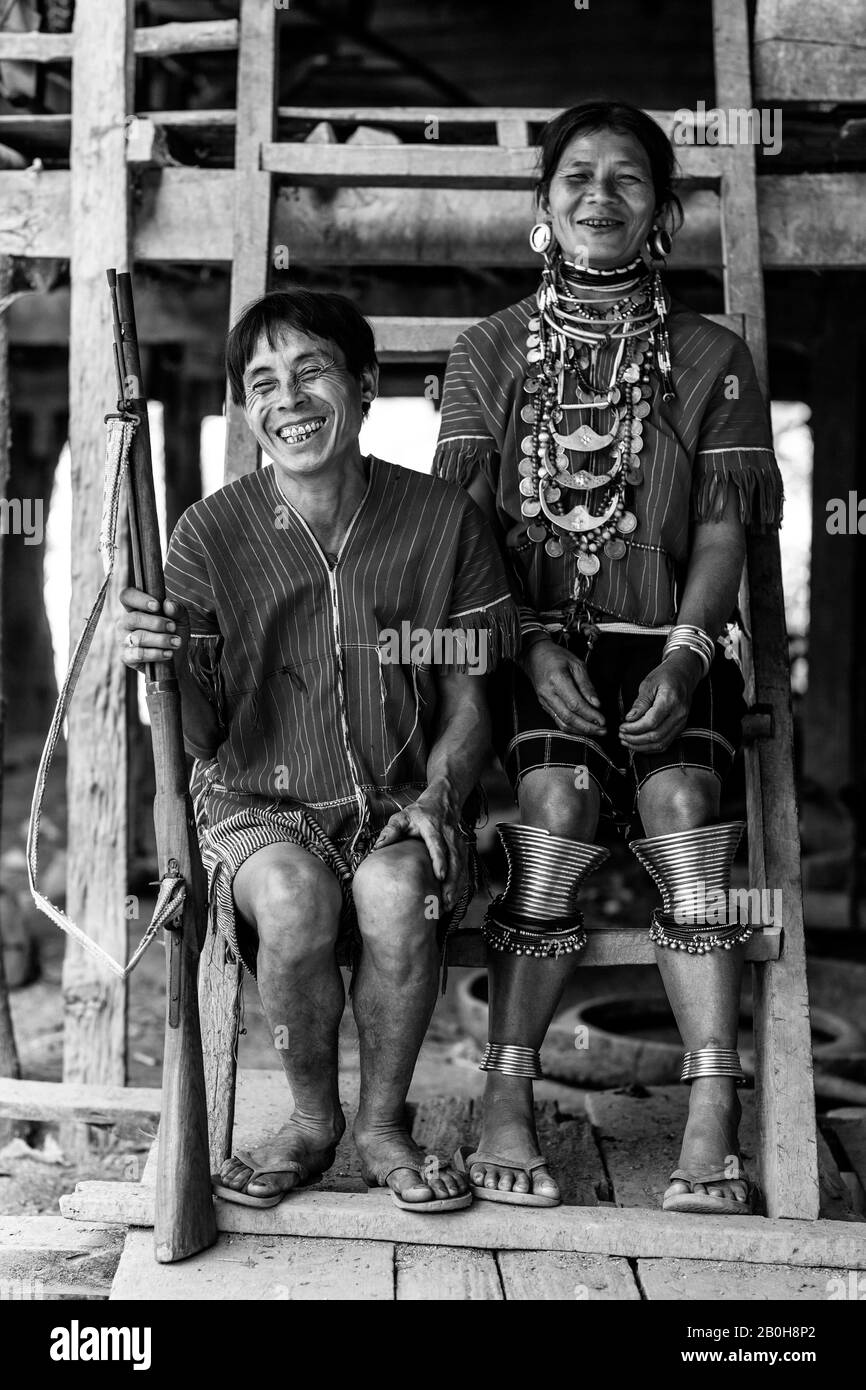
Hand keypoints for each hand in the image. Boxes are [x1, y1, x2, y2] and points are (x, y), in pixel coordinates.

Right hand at [117, 589, 189, 668]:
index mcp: (135, 607)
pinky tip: (168, 653)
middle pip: (133, 618)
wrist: (177, 658)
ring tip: (176, 643)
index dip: (139, 599)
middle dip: (157, 623)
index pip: (127, 596)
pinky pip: (138, 654)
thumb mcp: (181, 619)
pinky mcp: (126, 657)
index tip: (157, 606)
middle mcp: (125, 622)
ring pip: (138, 637)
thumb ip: (177, 609)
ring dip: (161, 640)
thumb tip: (168, 604)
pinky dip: (156, 654)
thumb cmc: (174, 634)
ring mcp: (123, 640)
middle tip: (173, 628)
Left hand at [373, 785, 467, 911]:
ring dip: (457, 885)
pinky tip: (454, 897)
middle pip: (454, 859)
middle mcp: (449, 835)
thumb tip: (377, 848)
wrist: (442, 801)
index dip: (440, 860)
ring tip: (448, 904)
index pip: (438, 844)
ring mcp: (458, 842)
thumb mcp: (402, 817)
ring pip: (462, 865)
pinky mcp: (462, 849)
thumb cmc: (419, 813)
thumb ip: (391, 831)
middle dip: (451, 880)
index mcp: (433, 827)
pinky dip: (461, 883)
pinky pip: (464, 868)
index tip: (440, 876)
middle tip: (444, 900)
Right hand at [524, 639, 605, 735]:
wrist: (534, 656)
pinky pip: (558, 721)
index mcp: (557, 680)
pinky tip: (583, 728)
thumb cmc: (557, 656)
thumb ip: (587, 685)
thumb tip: (597, 704)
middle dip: (587, 727)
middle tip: (603, 731)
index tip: (603, 720)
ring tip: (596, 731)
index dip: (590, 715)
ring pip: (562, 723)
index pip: (575, 704)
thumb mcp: (577, 664)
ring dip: (580, 730)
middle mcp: (548, 693)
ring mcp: (544, 701)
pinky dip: (572, 727)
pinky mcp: (544, 705)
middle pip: (569, 717)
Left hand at [618, 650, 702, 752]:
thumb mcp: (649, 683)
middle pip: (656, 736)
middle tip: (621, 735)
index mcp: (670, 700)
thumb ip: (640, 703)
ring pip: (661, 743)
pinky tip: (638, 743)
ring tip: (626, 740)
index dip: (634, 728)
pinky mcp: (680, 727)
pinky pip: (665, 743)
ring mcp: (681, 722)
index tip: (622, 727)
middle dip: (635, 739)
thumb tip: (630, 719)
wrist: (684, 674)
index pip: (651, 722)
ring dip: (641, 746)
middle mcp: (679, 714)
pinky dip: (650, 747)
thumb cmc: (666, 676)